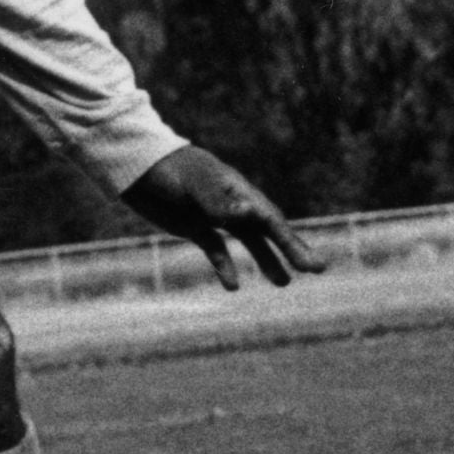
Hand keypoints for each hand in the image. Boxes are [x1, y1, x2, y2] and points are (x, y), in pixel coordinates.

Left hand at [122, 145, 320, 291]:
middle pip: (268, 230)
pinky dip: (225, 267)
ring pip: (249, 241)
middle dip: (292, 250)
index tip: (311, 265)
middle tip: (317, 269)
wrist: (136, 167)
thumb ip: (219, 202)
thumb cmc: (168, 170)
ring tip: (284, 282)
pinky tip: (233, 286)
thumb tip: (251, 216)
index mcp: (238, 191)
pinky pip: (217, 249)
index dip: (292, 243)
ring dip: (267, 260)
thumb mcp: (193, 185)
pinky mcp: (195, 226)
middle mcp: (232, 204)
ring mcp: (215, 215)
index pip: (272, 220)